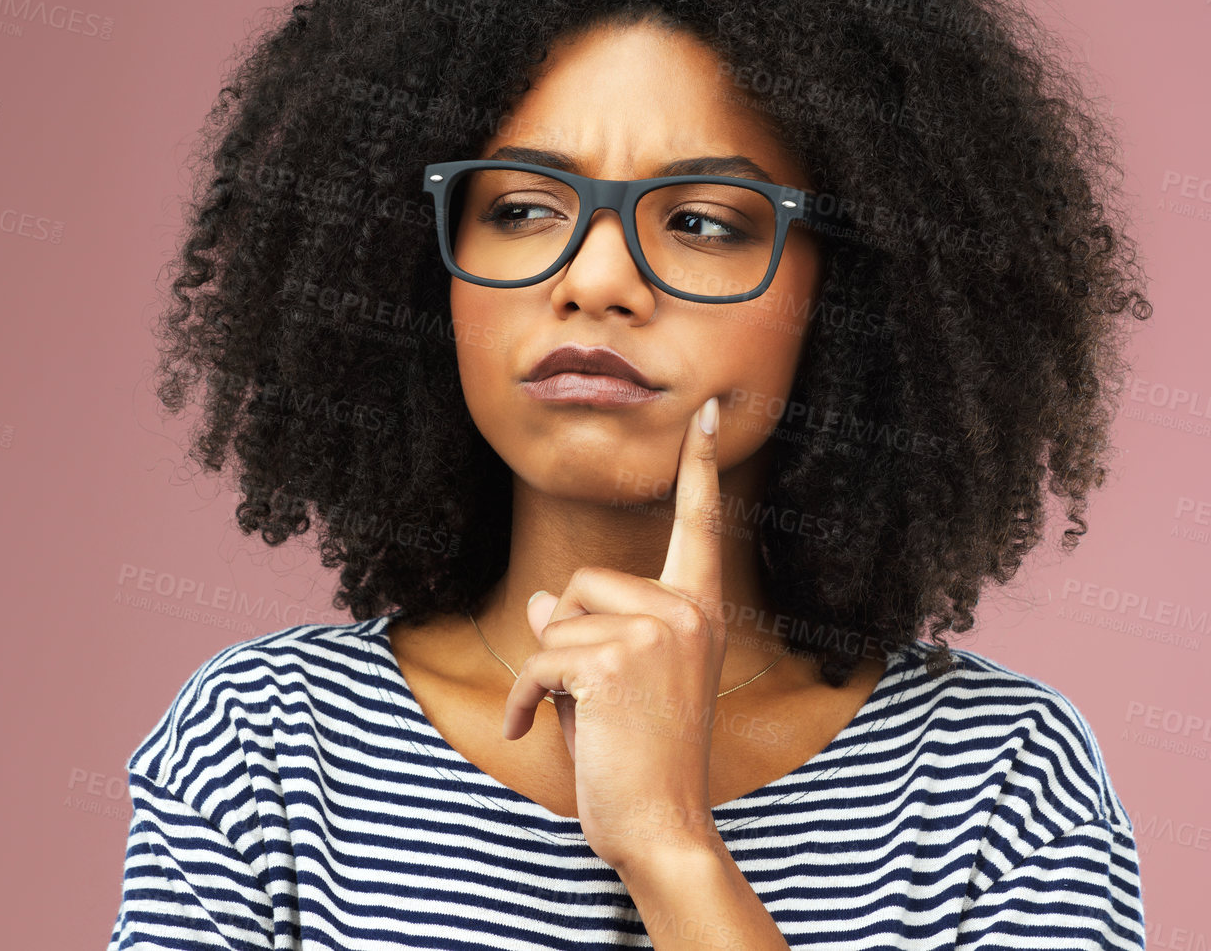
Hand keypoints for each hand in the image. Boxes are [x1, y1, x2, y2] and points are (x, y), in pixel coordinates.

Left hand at [501, 396, 729, 870]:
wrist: (658, 827)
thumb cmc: (635, 758)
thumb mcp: (608, 684)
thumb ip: (587, 634)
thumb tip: (542, 600)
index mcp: (699, 610)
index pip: (701, 524)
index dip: (702, 464)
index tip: (713, 409)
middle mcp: (687, 611)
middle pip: (581, 582)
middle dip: (564, 639)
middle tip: (593, 701)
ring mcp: (656, 633)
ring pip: (554, 621)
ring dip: (547, 674)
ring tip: (581, 720)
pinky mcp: (614, 660)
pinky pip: (537, 661)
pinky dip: (524, 702)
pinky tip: (533, 731)